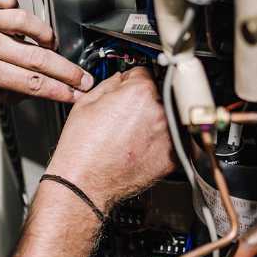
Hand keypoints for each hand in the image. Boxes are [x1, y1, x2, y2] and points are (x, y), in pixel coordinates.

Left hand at [0, 0, 92, 102]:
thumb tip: (24, 94)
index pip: (30, 83)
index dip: (57, 91)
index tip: (74, 95)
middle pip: (36, 57)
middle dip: (66, 70)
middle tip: (82, 76)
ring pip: (26, 23)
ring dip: (45, 34)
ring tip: (51, 43)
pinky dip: (13, 0)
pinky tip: (17, 9)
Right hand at [47, 67, 174, 211]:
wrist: (84, 184)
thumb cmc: (82, 149)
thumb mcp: (87, 103)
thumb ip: (110, 83)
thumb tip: (121, 79)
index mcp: (140, 92)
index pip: (144, 72)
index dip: (131, 81)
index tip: (127, 90)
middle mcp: (160, 112)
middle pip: (158, 94)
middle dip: (144, 100)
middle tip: (125, 115)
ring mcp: (170, 136)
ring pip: (167, 117)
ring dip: (154, 120)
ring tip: (131, 132)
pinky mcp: (173, 157)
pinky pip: (171, 140)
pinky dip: (160, 141)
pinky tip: (140, 146)